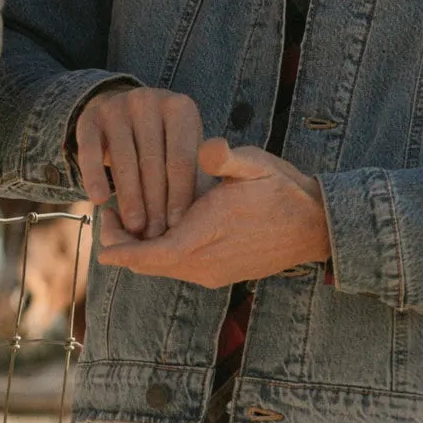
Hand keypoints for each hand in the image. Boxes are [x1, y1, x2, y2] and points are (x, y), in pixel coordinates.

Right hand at [73, 87, 202, 239]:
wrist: (124, 116)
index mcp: (180, 107)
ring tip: (134, 227)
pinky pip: (90, 151)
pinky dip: (94, 176)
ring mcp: (116, 106)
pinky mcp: (89, 117)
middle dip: (154, 201)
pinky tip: (99, 201)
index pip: (181, 158)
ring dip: (129, 197)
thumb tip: (198, 222)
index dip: (179, 195)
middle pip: (152, 160)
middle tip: (155, 233)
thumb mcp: (184, 153)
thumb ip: (195, 181)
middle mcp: (148, 100)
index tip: (178, 226)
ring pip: (123, 158)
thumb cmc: (164, 146)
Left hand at [95, 138, 330, 286]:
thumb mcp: (253, 164)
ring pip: (160, 267)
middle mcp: (200, 267)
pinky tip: (168, 222)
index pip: (139, 256)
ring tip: (139, 213)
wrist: (317, 226)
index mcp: (198, 242)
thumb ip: (224, 158)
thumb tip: (205, 148)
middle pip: (143, 265)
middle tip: (115, 211)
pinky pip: (178, 267)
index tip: (106, 214)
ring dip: (143, 245)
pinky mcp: (220, 275)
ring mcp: (210, 274)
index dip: (114, 241)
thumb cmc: (282, 191)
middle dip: (123, 240)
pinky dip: (163, 250)